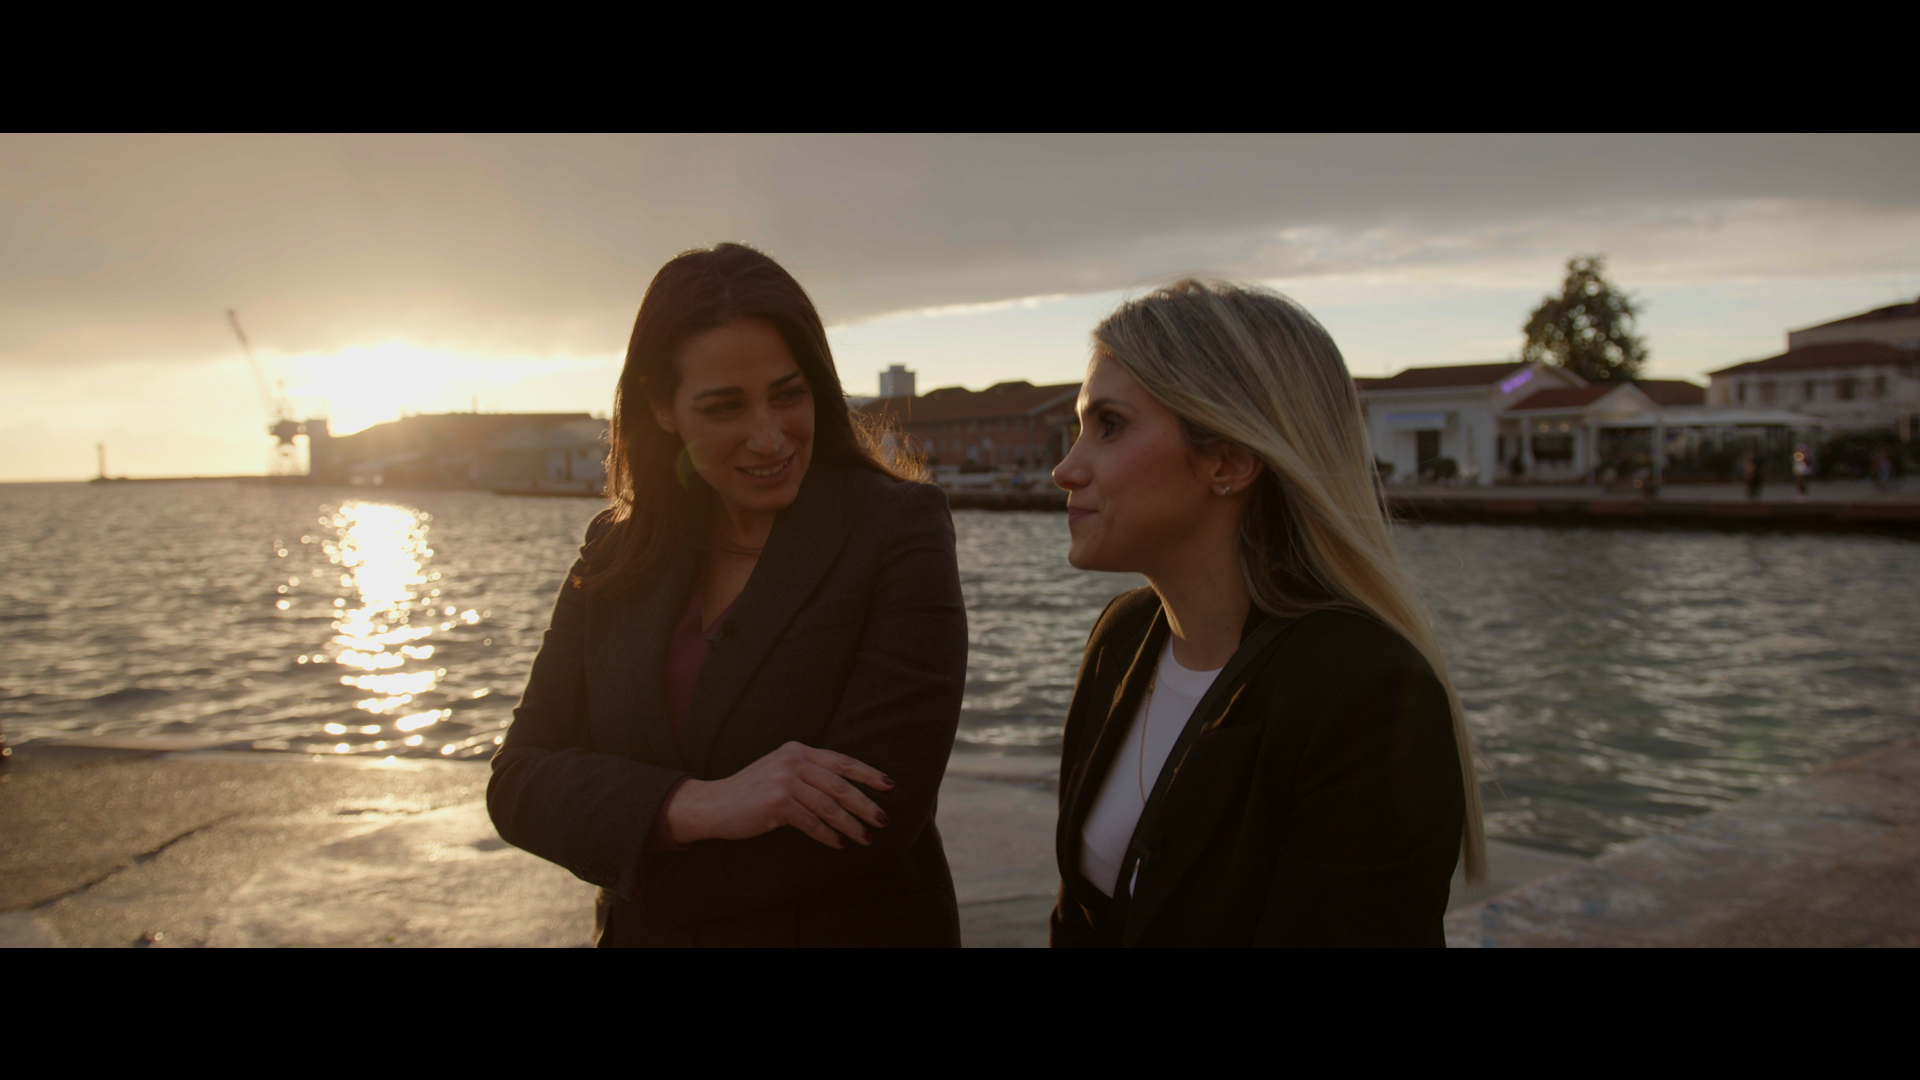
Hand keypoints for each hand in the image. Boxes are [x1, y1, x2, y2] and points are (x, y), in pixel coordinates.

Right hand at [665, 741, 894, 848]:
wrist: (714, 804)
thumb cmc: (753, 791)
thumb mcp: (781, 770)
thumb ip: (809, 772)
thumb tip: (849, 789)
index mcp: (798, 750)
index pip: (841, 761)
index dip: (868, 774)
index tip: (889, 786)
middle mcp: (793, 760)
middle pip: (841, 785)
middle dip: (865, 805)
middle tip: (882, 819)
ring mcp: (784, 780)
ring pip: (829, 806)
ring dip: (851, 824)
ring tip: (866, 837)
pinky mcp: (776, 803)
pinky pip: (811, 822)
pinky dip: (828, 835)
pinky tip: (839, 843)